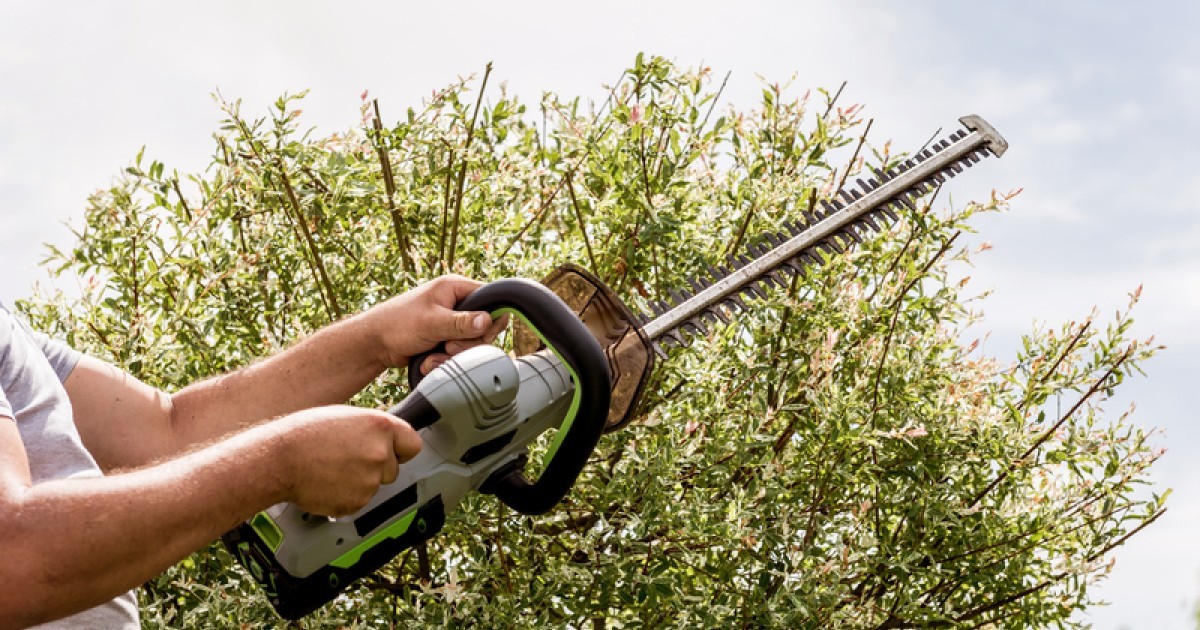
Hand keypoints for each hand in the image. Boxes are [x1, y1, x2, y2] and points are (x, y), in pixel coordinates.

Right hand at [274, 405, 421, 516]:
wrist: (278, 460)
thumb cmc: (304, 434)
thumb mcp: (346, 417)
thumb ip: (372, 430)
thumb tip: (386, 440)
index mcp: (380, 427)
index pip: (413, 444)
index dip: (400, 448)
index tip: (393, 451)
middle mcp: (379, 454)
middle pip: (393, 468)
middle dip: (376, 466)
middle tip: (348, 459)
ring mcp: (369, 481)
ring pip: (374, 485)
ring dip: (359, 481)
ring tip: (332, 468)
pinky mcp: (356, 502)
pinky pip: (358, 500)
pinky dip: (346, 495)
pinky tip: (328, 482)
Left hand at [366, 275, 507, 374]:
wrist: (375, 343)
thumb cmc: (397, 324)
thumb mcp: (431, 322)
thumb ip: (461, 323)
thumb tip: (488, 320)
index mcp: (455, 288)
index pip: (491, 299)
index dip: (490, 320)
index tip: (479, 334)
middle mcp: (456, 304)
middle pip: (484, 327)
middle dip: (467, 343)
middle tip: (448, 344)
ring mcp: (452, 322)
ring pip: (472, 344)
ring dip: (454, 354)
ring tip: (435, 352)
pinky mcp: (446, 338)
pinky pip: (459, 353)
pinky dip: (445, 359)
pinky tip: (430, 358)